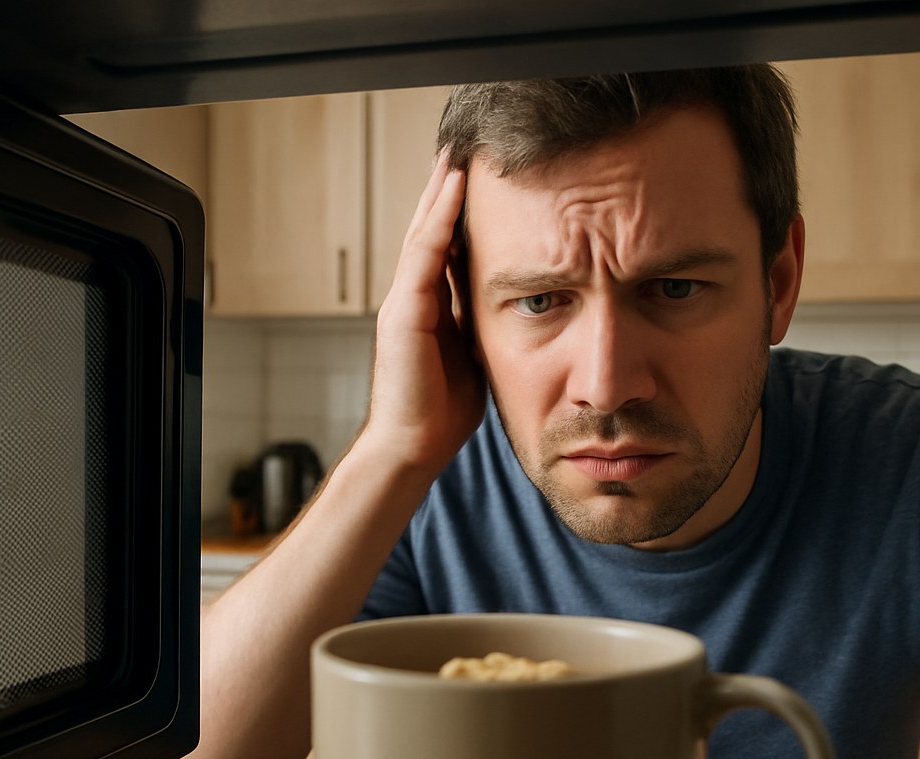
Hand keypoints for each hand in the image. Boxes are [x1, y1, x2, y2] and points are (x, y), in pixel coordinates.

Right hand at [365, 153, 484, 474]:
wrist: (412, 447)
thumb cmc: (441, 413)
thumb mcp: (474, 357)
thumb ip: (481, 327)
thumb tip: (516, 308)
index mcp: (430, 308)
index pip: (446, 248)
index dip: (460, 214)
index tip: (478, 181)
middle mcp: (412, 297)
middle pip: (431, 231)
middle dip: (446, 191)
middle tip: (461, 149)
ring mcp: (404, 301)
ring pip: (424, 232)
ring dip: (441, 191)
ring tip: (457, 153)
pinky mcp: (402, 311)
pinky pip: (423, 253)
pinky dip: (439, 218)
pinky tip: (454, 188)